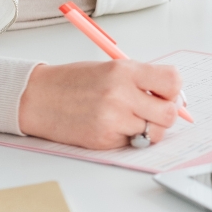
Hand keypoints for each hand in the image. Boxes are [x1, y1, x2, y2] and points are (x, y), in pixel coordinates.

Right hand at [18, 60, 183, 149]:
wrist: (37, 98)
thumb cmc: (74, 81)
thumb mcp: (111, 68)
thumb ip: (142, 80)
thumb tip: (175, 98)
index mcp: (124, 71)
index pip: (173, 81)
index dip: (174, 90)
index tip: (167, 93)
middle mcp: (120, 95)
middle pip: (169, 114)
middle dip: (166, 114)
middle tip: (153, 110)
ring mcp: (112, 120)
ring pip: (154, 133)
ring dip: (149, 129)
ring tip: (131, 119)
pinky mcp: (104, 140)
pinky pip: (133, 143)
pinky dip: (128, 138)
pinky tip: (112, 127)